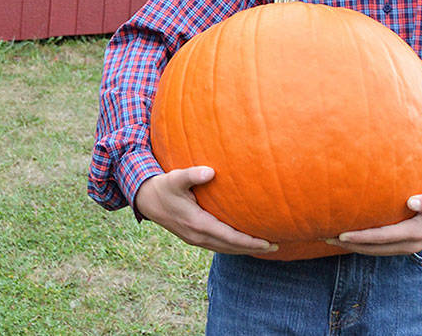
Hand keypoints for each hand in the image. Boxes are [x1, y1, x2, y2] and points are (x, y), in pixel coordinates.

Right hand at [134, 166, 277, 254]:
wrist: (146, 200)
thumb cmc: (163, 186)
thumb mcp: (176, 178)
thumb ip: (193, 175)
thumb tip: (210, 172)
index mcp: (197, 224)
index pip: (230, 238)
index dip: (250, 242)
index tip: (268, 242)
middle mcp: (197, 236)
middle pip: (231, 248)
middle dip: (253, 248)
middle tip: (275, 246)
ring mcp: (195, 239)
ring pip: (225, 249)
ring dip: (244, 249)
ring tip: (264, 247)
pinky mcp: (193, 237)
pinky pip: (218, 246)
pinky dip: (233, 246)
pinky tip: (242, 242)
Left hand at [324, 188, 421, 255]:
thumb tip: (412, 201)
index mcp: (415, 234)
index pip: (382, 237)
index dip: (362, 237)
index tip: (342, 234)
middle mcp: (408, 244)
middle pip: (374, 248)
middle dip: (350, 245)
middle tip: (325, 236)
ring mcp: (406, 247)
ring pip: (375, 251)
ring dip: (354, 247)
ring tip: (330, 238)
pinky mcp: (404, 245)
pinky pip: (380, 249)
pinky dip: (364, 246)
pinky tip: (349, 239)